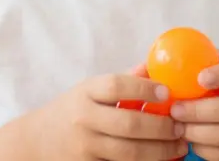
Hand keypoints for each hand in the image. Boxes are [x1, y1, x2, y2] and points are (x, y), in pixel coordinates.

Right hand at [19, 69, 187, 160]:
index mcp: (86, 92)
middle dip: (161, 127)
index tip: (167, 93)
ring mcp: (85, 146)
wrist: (37, 142)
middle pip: (128, 123)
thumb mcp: (89, 90)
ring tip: (179, 147)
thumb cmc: (71, 111)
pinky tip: (162, 160)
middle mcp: (83, 119)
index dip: (144, 88)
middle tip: (181, 126)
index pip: (116, 86)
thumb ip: (122, 81)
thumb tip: (154, 66)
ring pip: (129, 152)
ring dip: (160, 151)